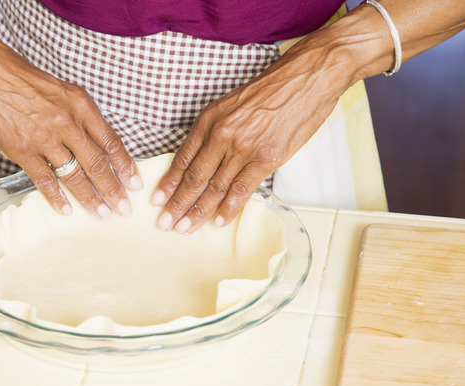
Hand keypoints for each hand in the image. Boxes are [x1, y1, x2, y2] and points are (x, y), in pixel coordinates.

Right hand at [0, 43, 142, 218]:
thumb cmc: (17, 76)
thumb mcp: (59, 89)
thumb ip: (77, 115)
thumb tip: (91, 142)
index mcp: (79, 104)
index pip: (110, 140)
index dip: (125, 165)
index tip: (134, 181)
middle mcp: (66, 121)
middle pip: (97, 162)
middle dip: (113, 189)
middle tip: (123, 207)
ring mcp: (43, 137)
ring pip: (75, 175)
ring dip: (90, 198)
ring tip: (101, 213)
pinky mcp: (21, 149)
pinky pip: (44, 180)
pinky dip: (56, 198)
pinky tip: (66, 209)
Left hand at [150, 44, 343, 233]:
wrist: (306, 79)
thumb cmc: (272, 89)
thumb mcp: (231, 104)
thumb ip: (216, 131)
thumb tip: (205, 160)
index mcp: (209, 120)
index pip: (183, 158)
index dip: (169, 182)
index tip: (158, 199)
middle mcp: (221, 135)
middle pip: (194, 177)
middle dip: (178, 204)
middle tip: (166, 223)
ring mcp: (243, 148)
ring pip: (214, 187)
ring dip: (198, 211)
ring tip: (185, 229)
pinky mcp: (265, 159)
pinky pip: (241, 189)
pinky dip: (229, 208)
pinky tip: (218, 221)